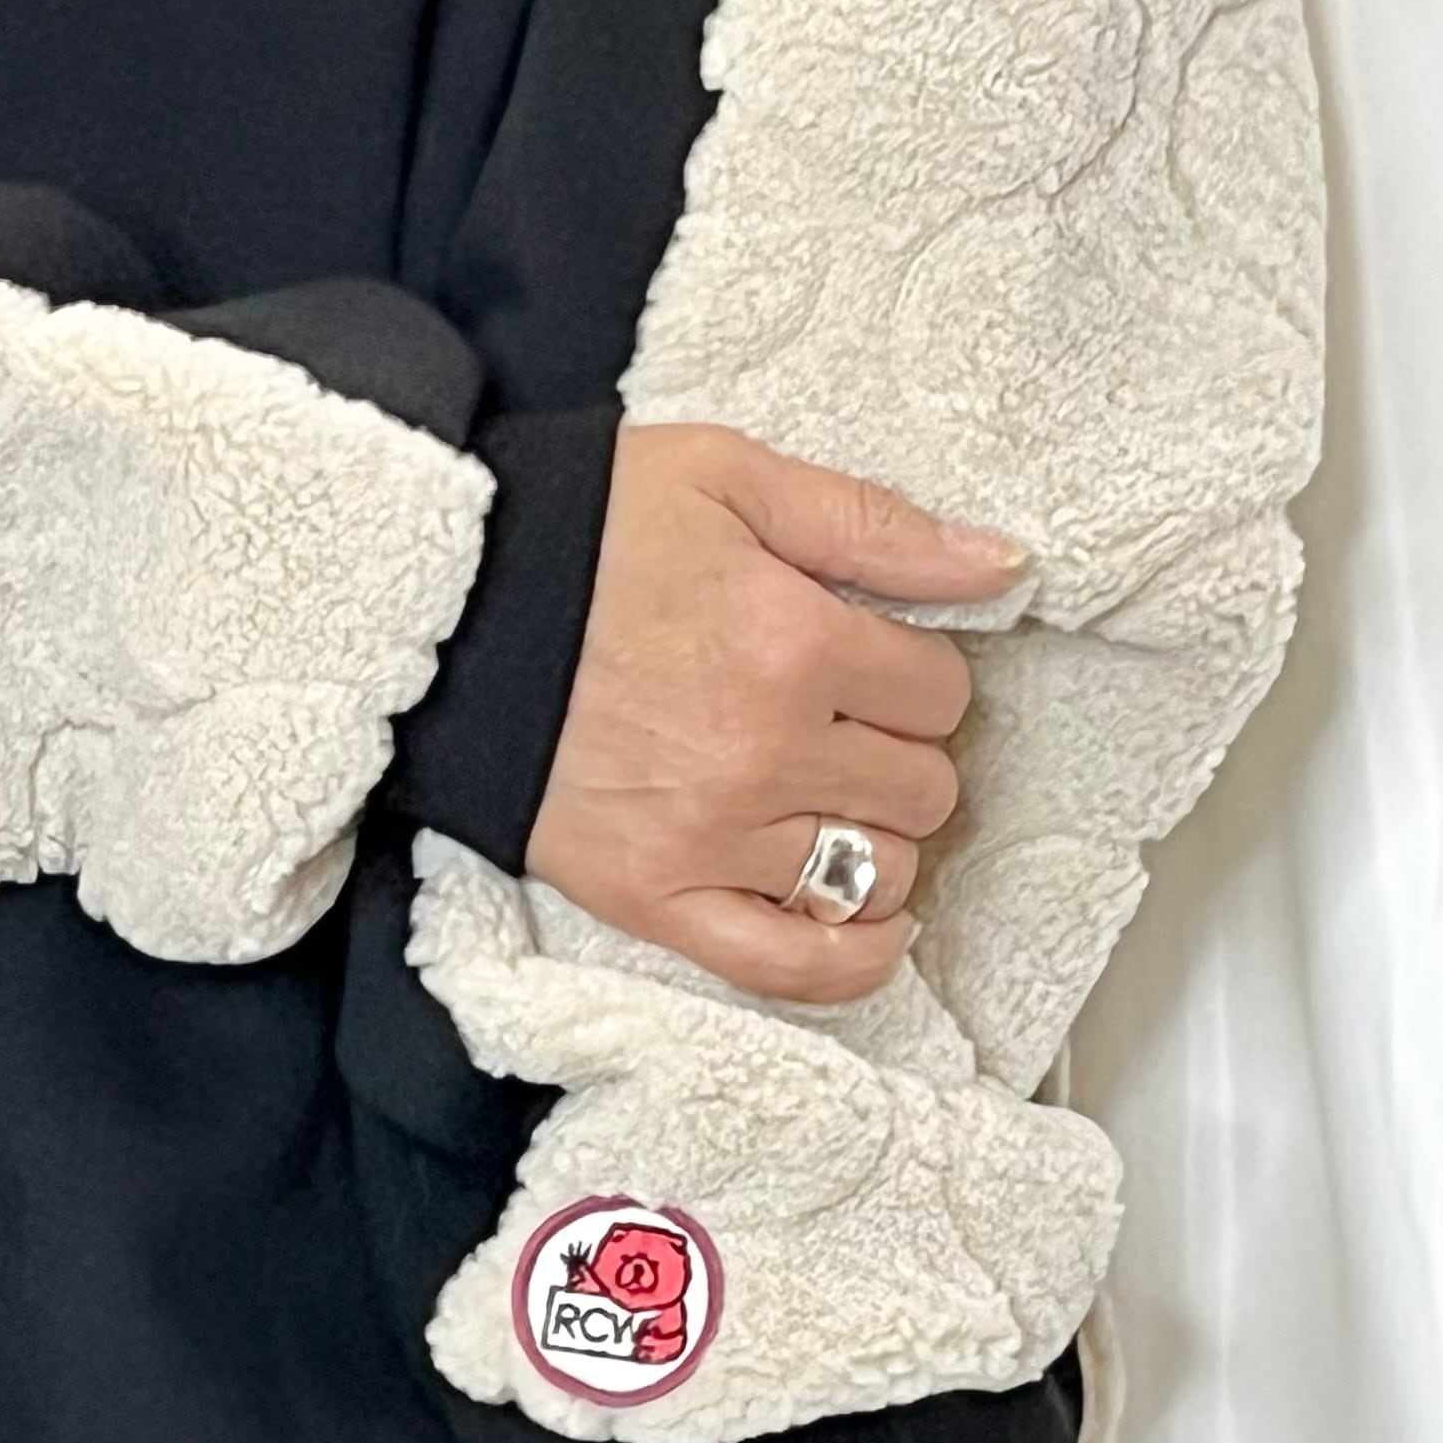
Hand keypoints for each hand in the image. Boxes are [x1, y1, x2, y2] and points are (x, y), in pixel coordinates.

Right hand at [524, 423, 1021, 1002]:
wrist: (440, 610)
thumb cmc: (582, 535)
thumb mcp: (729, 477)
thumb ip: (873, 524)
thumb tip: (1002, 566)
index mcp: (794, 640)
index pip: (938, 691)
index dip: (915, 672)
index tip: (871, 659)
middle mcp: (766, 752)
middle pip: (921, 786)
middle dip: (899, 751)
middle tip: (844, 722)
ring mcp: (710, 839)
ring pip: (876, 873)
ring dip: (876, 839)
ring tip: (830, 800)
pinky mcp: (653, 899)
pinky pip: (790, 965)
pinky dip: (850, 958)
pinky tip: (869, 924)